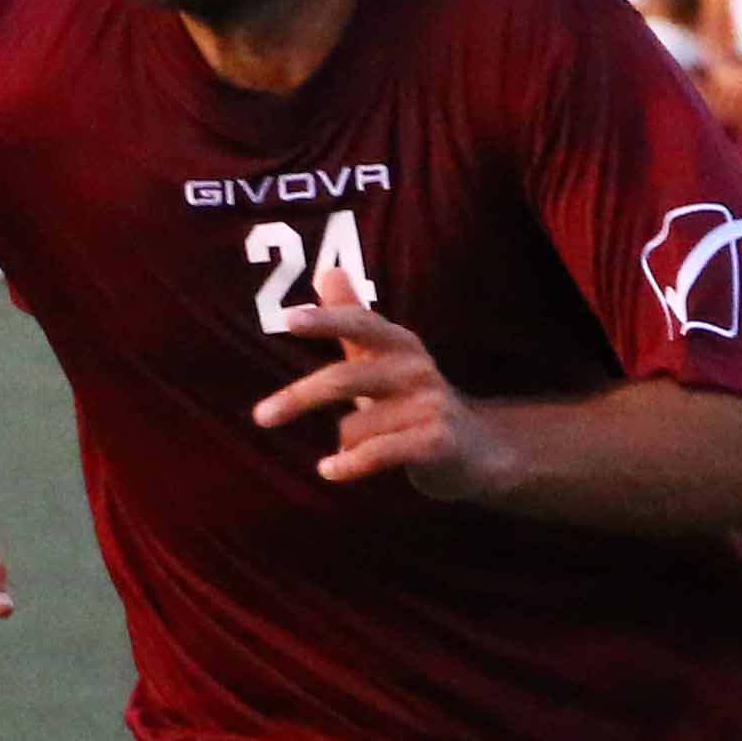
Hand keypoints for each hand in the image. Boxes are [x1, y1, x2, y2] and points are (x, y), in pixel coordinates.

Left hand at [251, 267, 503, 500]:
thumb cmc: (416, 401)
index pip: (361, 324)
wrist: (479, 450)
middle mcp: (416, 369)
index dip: (327, 320)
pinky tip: (329, 470)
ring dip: (345, 443)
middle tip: (262, 417)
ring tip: (353, 452)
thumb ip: (353, 319)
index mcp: (401, 344)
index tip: (289, 320)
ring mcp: (429, 405)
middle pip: (346, 379)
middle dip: (300, 398)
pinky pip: (379, 453)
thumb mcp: (387, 358)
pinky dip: (350, 464)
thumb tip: (328, 271)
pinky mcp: (436, 441)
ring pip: (355, 426)